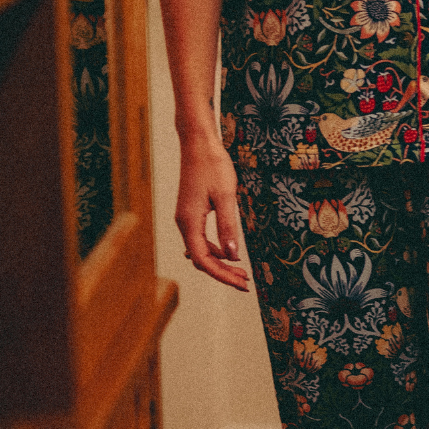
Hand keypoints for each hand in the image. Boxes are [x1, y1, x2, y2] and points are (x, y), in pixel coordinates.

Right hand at [174, 135, 249, 291]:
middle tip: (245, 282)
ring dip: (219, 261)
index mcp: (190, 222)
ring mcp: (185, 218)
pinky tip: (228, 251)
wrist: (198, 144)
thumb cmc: (213, 166)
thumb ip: (228, 227)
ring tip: (241, 270)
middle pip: (201, 259)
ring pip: (200, 250)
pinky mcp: (190, 212)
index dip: (222, 275)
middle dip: (223, 272)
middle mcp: (183, 223)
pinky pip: (200, 238)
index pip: (203, 260)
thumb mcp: (226, 196)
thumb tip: (233, 256)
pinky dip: (214, 248)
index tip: (242, 284)